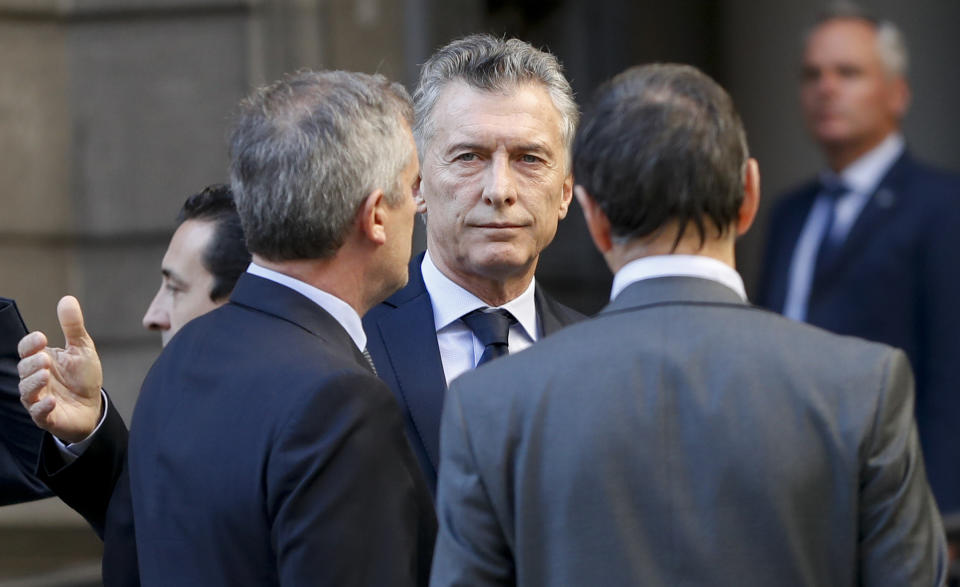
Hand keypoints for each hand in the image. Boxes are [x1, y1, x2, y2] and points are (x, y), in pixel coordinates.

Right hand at [18, 296, 103, 442]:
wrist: (93, 406)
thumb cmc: (83, 377)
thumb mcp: (82, 348)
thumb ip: (73, 326)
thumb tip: (67, 298)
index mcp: (42, 359)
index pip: (26, 349)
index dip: (30, 344)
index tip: (42, 338)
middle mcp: (36, 378)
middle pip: (24, 369)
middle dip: (32, 363)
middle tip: (45, 360)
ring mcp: (39, 398)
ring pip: (27, 391)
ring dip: (34, 382)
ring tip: (45, 374)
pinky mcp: (47, 417)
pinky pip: (38, 414)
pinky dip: (42, 407)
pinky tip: (51, 401)